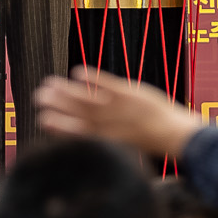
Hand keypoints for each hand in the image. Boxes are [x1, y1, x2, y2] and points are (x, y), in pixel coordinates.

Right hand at [36, 67, 203, 160]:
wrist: (178, 136)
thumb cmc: (151, 142)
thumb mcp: (125, 147)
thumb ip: (104, 139)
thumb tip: (84, 135)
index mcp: (108, 139)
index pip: (79, 132)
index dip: (59, 125)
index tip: (42, 119)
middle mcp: (111, 124)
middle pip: (79, 113)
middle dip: (57, 105)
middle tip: (39, 97)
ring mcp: (121, 108)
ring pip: (89, 99)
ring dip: (67, 91)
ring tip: (49, 84)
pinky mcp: (131, 94)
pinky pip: (109, 84)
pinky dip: (93, 78)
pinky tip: (77, 71)